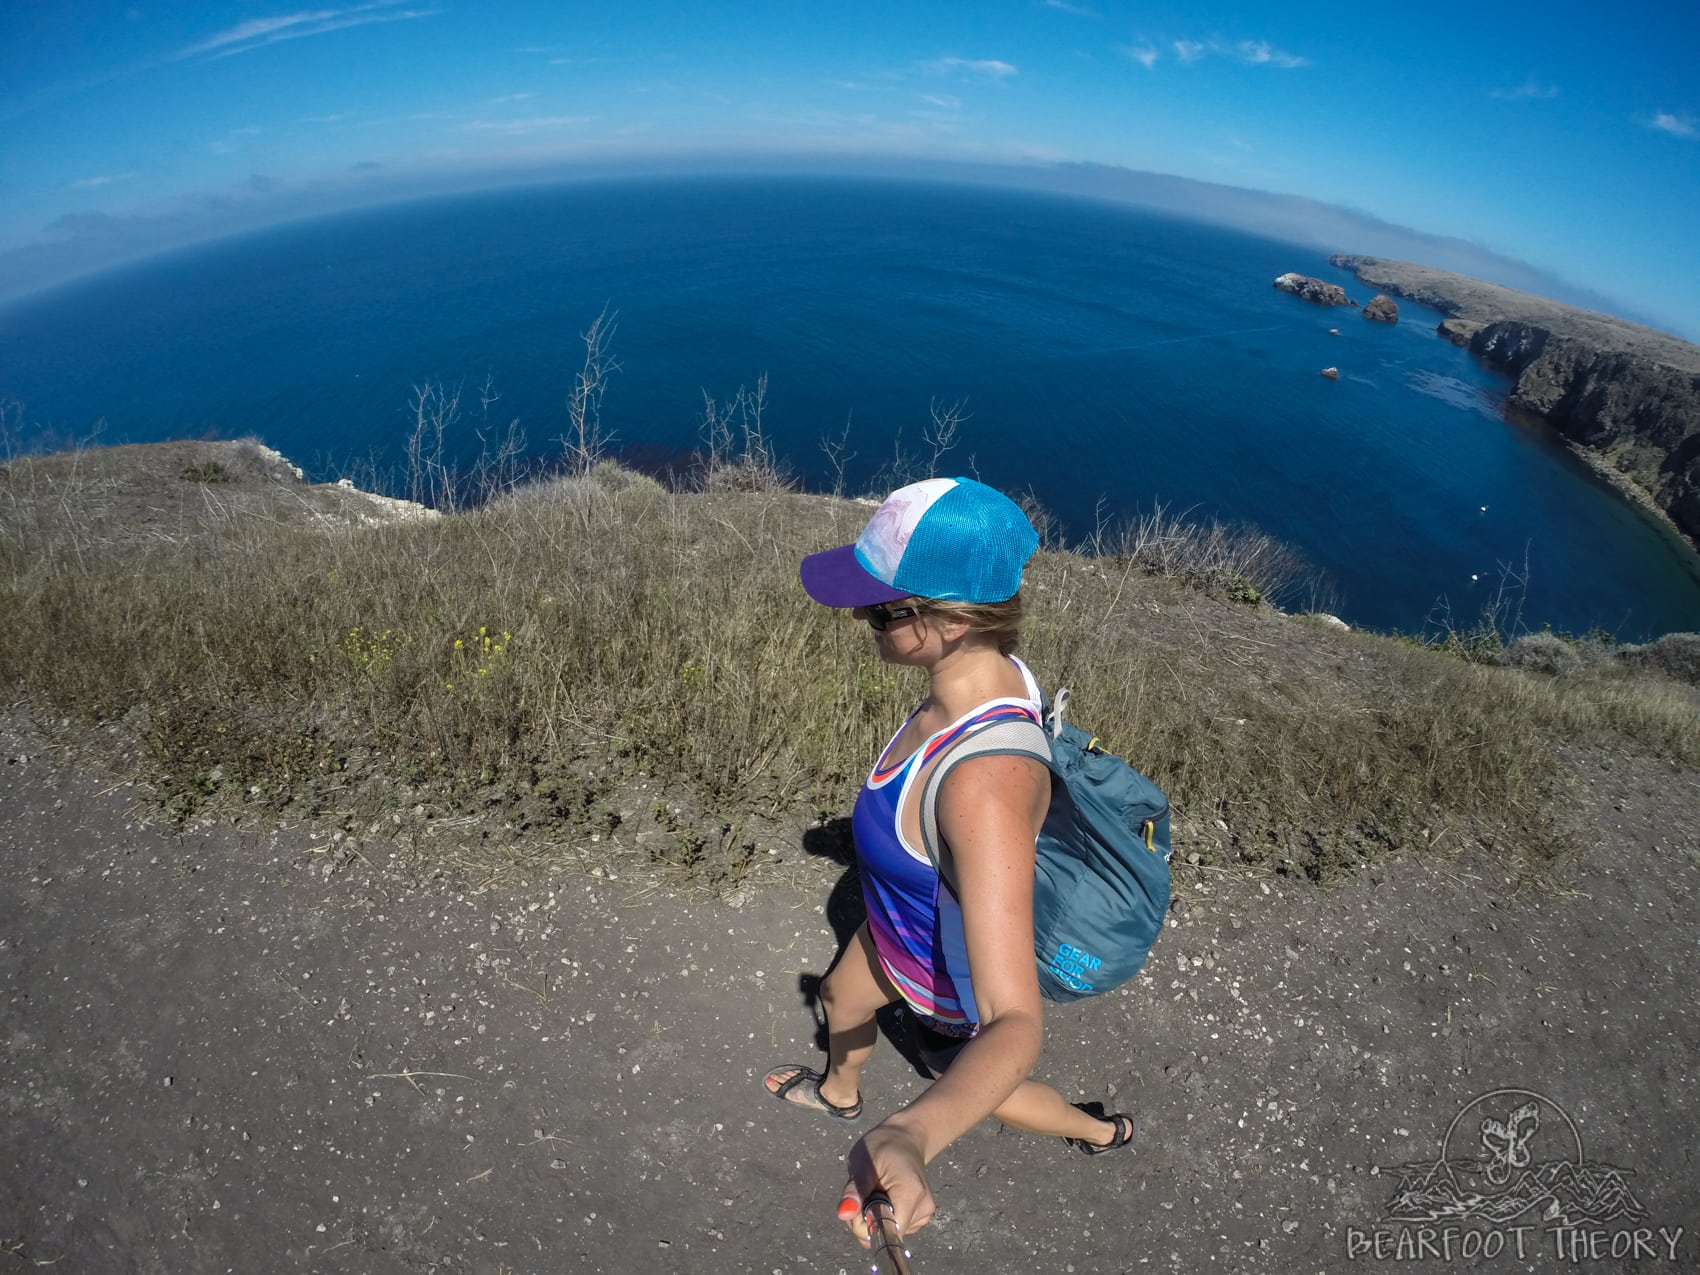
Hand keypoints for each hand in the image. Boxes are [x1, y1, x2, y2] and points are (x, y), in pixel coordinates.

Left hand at [839, 1122, 933, 1245]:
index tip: (859, 1202)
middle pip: (886, 1234)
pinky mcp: (921, 1216)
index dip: (866, 1224)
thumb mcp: (862, 1163)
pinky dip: (882, 1216)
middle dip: (866, 1220)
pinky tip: (884, 1195)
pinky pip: (893, 1228)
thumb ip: (854, 1191)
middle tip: (864, 1192)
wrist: (905, 1138)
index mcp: (911, 1194)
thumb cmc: (882, 1146)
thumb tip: (844, 1214)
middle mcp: (923, 1208)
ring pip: (888, 1233)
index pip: (886, 1231)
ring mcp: (924, 1214)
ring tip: (875, 1190)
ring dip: (872, 1217)